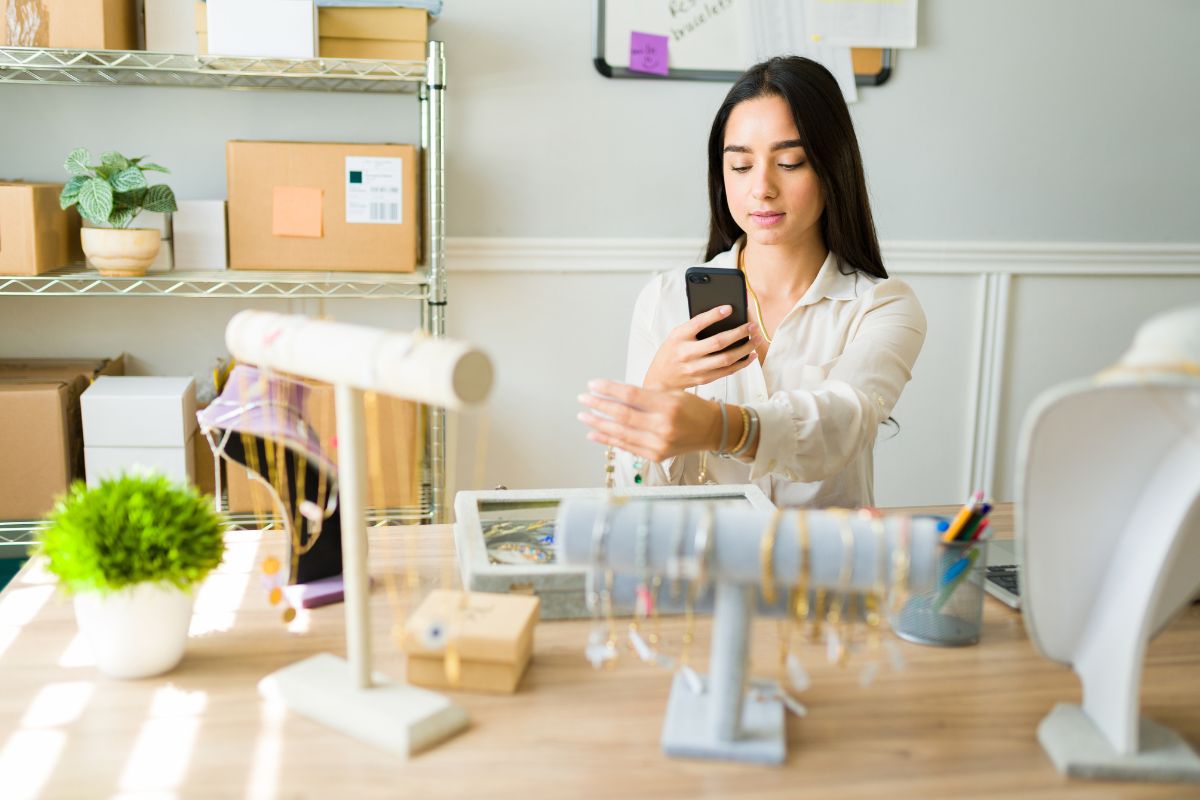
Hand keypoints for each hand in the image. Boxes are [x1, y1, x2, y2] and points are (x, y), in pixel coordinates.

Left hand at [577, 379, 721, 462]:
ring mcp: (659, 444)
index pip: (631, 395)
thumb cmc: (691, 407)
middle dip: (598, 406)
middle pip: (622, 415)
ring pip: (621, 433)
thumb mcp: (672, 393)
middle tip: (582, 398)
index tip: (592, 384)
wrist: (712, 430)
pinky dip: (608, 440)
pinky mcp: (656, 456)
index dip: (608, 389)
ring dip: (598, 424)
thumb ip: (644, 395)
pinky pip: (627, 447)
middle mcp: (663, 427)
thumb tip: (612, 394)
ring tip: (583, 416)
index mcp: (668, 406)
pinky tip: (593, 433)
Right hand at [642, 306, 759, 391]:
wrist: (660, 379)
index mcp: (679, 337)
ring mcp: (695, 369)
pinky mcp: (703, 379)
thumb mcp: (676, 335)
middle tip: (752, 326)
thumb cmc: (672, 352)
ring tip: (756, 339)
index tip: (730, 308)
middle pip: (718, 343)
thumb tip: (725, 317)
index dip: (714, 315)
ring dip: (745, 349)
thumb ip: (695, 327)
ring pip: (726, 359)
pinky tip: (751, 355)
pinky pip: (727, 371)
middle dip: (739, 333)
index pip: (698, 323)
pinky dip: (742, 363)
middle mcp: (687, 353)